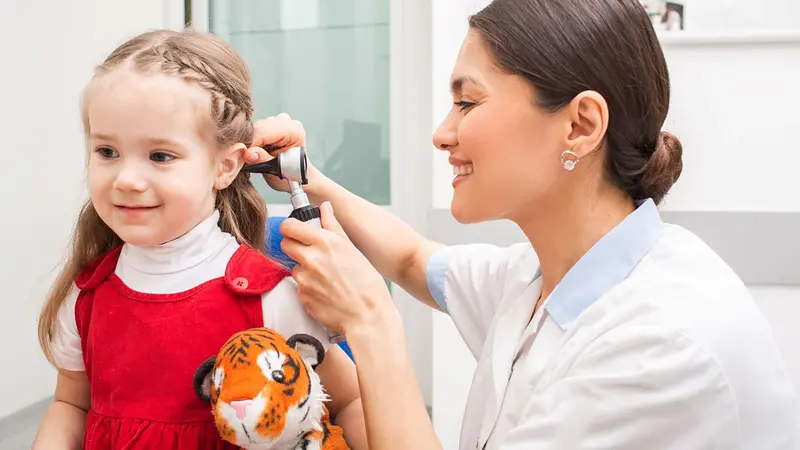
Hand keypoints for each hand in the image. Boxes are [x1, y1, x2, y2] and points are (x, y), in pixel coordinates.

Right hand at [246, 113, 308, 191]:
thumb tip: (248, 153)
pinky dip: (252, 141)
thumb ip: (263, 160)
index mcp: (293, 130)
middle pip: (258, 128)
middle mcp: (286, 121)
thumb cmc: (292, 174)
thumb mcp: (278, 171)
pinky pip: (255, 130)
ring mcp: (278, 120)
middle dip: (249, 144)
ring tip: (252, 157)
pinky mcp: (271, 123)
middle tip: (244, 159)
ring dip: (250, 143)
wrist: (298, 175)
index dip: (250, 144)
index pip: (263, 132)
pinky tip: (255, 151)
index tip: (241, 157)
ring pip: (254, 128)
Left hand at [279, 202, 396, 335]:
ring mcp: (304, 279)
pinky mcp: (302, 296)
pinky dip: (309, 288)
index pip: (289, 226)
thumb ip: (333, 226)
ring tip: (326, 278)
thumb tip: (325, 207)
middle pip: (285, 244)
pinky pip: (299, 287)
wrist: (367, 317)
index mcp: (325, 242)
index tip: (295, 231)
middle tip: (308, 253)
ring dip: (304, 270)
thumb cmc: (367, 284)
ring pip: (294, 268)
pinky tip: (326, 292)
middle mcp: (311, 258)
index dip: (291, 228)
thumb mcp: (352, 249)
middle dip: (294, 247)